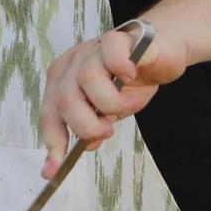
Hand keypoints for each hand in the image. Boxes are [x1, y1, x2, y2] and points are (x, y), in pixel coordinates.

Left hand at [39, 23, 187, 177]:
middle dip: (87, 125)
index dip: (53, 144)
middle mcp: (72, 64)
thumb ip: (95, 126)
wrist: (161, 53)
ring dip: (111, 103)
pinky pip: (112, 55)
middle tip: (108, 129)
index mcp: (63, 82)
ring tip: (126, 103)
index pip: (50, 115)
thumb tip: (87, 146)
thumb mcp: (110, 111)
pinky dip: (121, 70)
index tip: (52, 171)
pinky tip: (130, 76)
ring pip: (87, 80)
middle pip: (65, 100)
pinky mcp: (117, 39)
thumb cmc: (132, 81)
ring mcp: (93, 49)